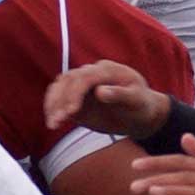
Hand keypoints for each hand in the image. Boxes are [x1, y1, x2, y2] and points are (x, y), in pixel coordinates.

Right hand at [44, 61, 168, 139]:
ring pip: (60, 86)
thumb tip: (100, 91)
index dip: (75, 93)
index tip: (70, 112)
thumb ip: (120, 95)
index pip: (85, 77)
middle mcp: (92, 73)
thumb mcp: (137, 101)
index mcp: (108, 70)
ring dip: (53, 104)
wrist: (139, 115)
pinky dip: (53, 108)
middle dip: (60, 100)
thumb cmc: (141, 106)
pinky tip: (53, 122)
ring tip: (53, 123)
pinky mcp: (77, 98)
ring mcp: (83, 85)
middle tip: (58, 121)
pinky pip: (59, 98)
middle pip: (68, 80)